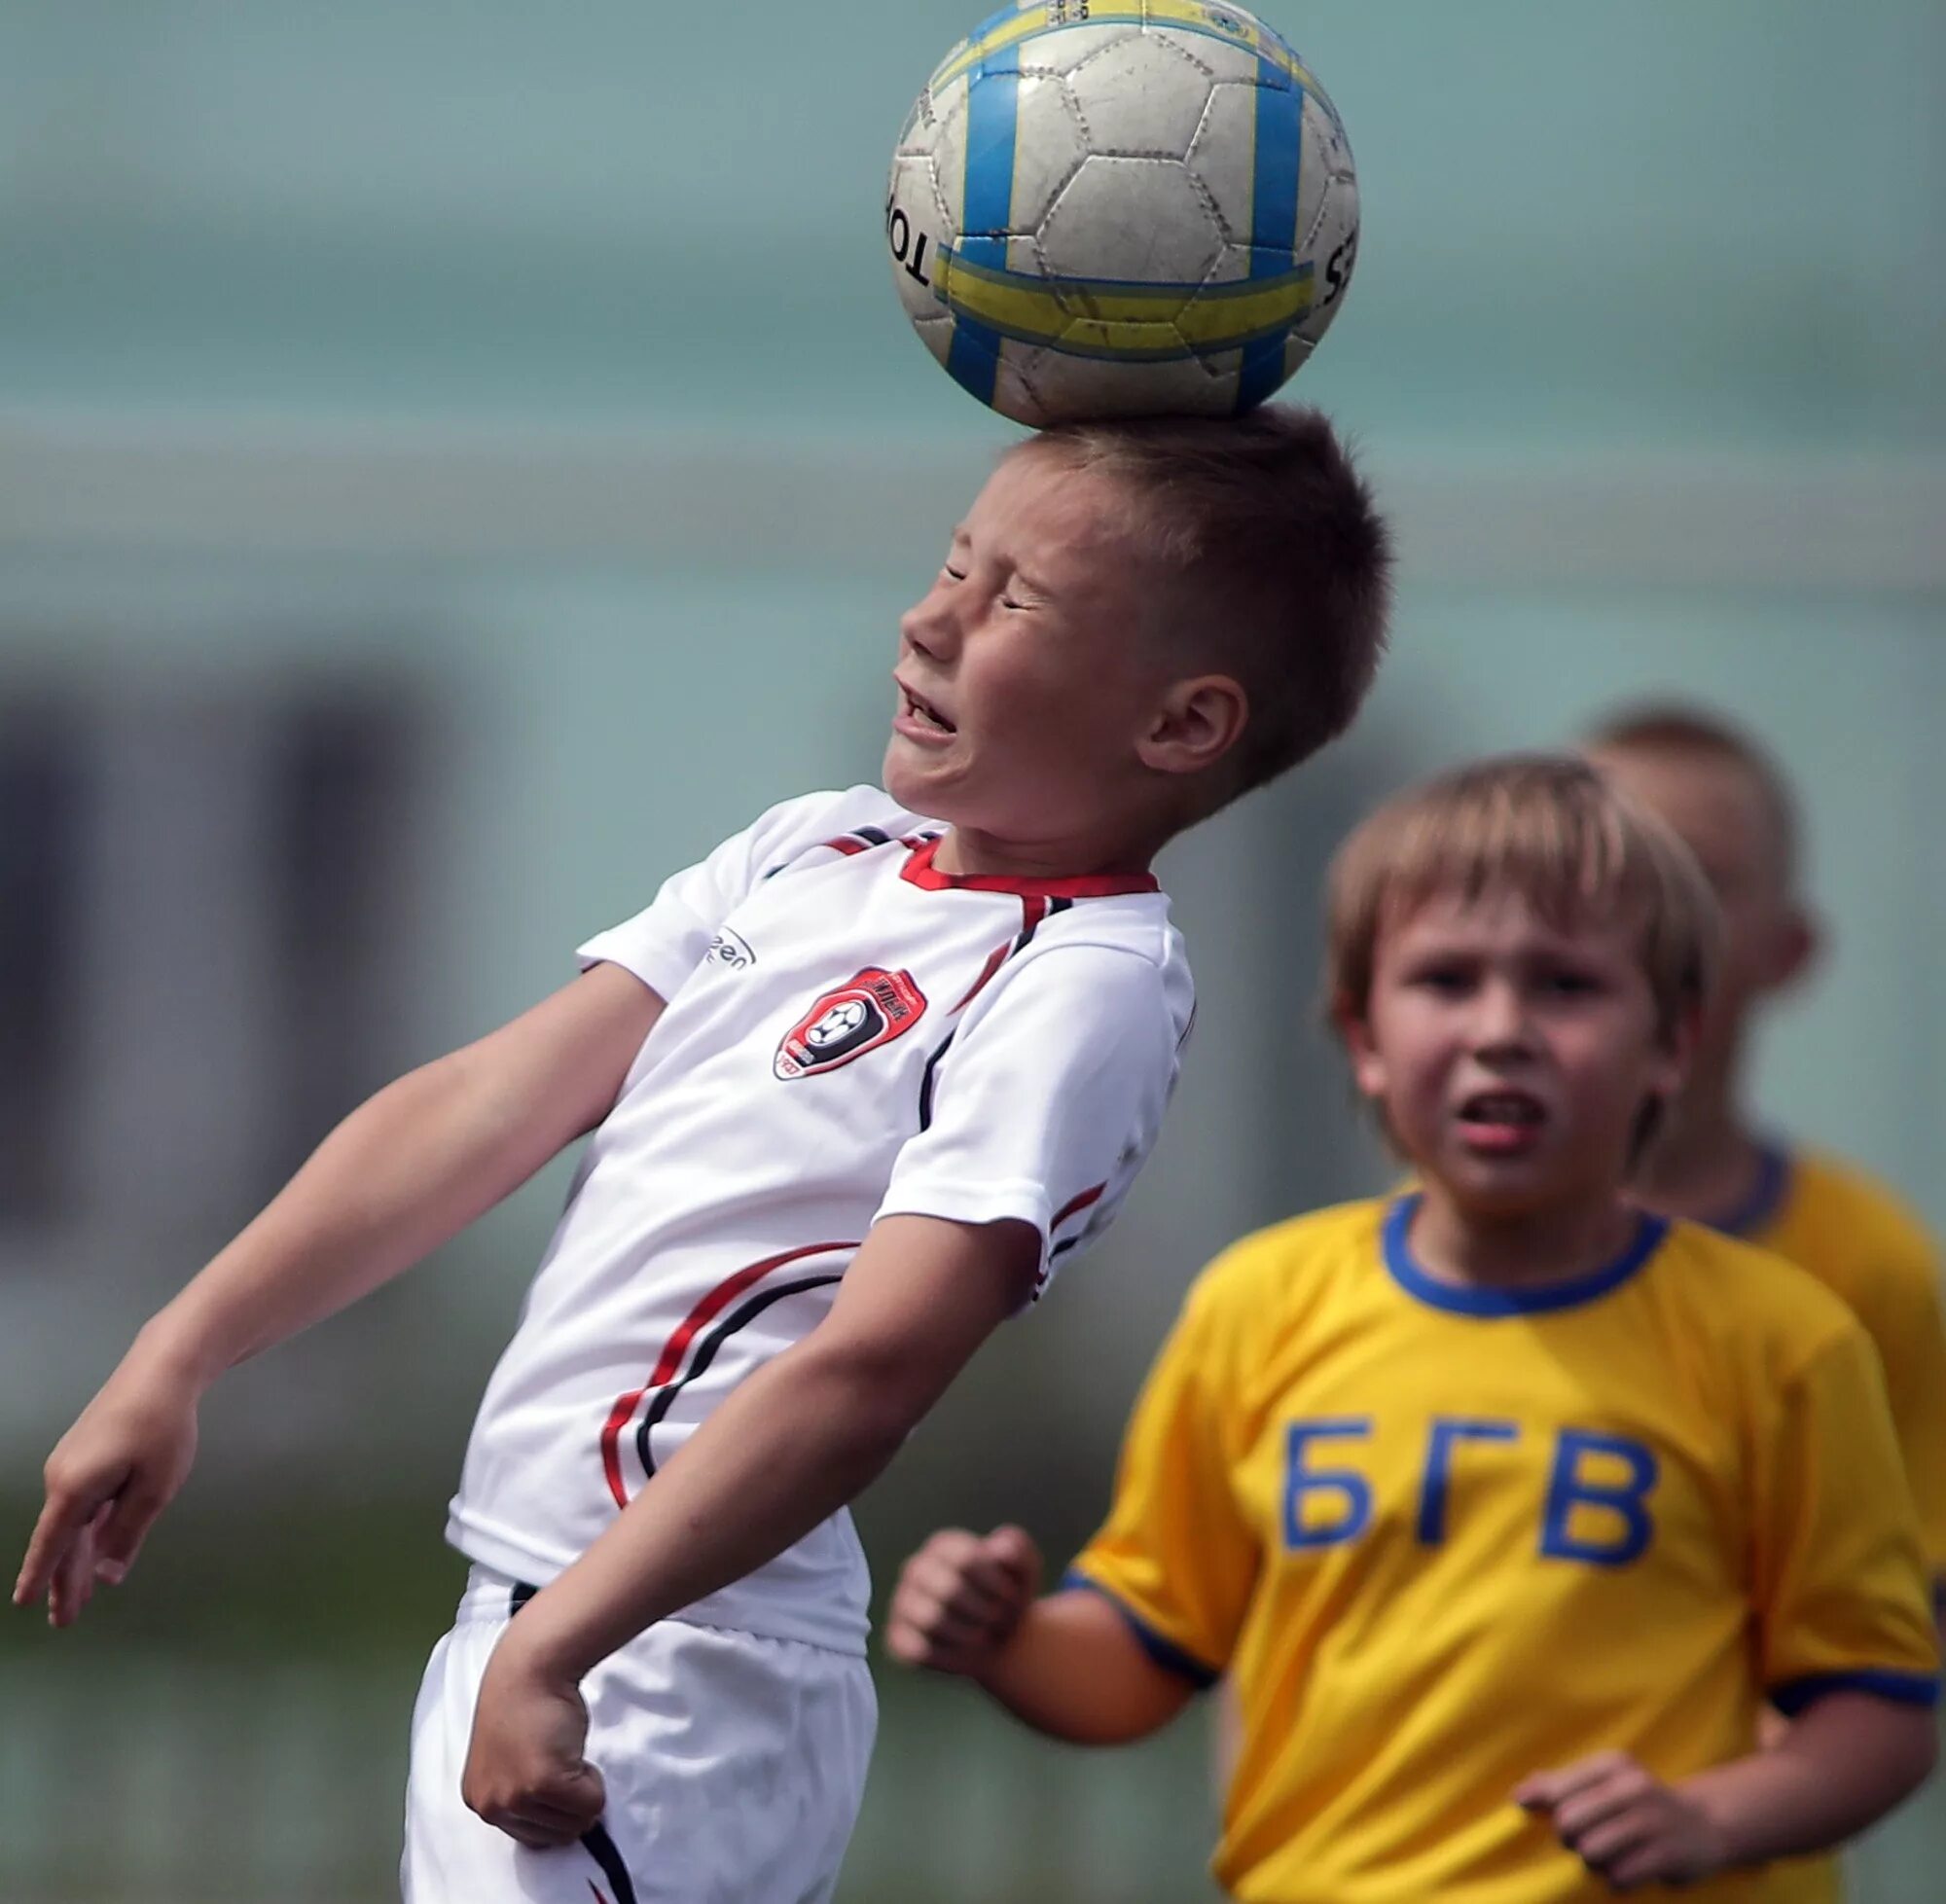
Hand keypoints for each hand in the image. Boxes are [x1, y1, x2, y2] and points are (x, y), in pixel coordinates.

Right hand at [14, 1345, 201, 1625]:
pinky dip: (86, 1529)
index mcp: (74, 1489)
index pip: (52, 1545)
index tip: (26, 1604)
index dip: (41, 1577)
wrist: (162, 1369)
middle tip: (63, 1620)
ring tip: (77, 1596)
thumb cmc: (162, 1428)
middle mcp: (62, 1478)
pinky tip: (92, 1548)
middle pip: (61, 1539)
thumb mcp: (154, 1488)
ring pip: (72, 1522)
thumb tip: (106, 1576)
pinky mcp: (85, 1453)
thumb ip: (127, 1534)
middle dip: (63, 1580)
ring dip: (76, 1557)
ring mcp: (71, 1463)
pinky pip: (82, 1502)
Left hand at [462, 1628, 606, 1848]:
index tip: (550, 1770)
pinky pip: (591, 1803)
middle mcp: (492, 1806)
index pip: (531, 1836)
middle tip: (559, 1757)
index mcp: (480, 1799)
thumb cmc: (525, 1699)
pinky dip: (593, 1779)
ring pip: (575, 1823)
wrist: (532, 1666)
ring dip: (582, 1790)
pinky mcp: (543, 1784)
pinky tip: (572, 1747)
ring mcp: (516, 1796)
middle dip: (570, 1801)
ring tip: (564, 1750)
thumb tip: (555, 1820)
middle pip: (555, 1836)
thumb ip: (519, 1789)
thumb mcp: (506, 1756)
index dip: (553, 1805)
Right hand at [885, 1524, 1040, 1679]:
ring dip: (971, 1634)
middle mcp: (915, 1569)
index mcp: (942, 1546)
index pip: (967, 1561)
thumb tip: (999, 1549)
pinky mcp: (897, 1638)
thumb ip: (1018, 1547)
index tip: (1012, 1596)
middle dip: (986, 1612)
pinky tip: (964, 1653)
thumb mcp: (1024, 1567)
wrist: (997, 1638)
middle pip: (950, 1591)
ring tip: (985, 1636)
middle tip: (1000, 1621)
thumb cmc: (1008, 1596)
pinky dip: (950, 1657)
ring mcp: (902, 1604)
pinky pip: (919, 1651)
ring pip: (933, 1621)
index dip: (997, 1586)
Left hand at [1516, 1751, 1730, 1890]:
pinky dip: (1615, 1881)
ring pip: (1591, 1852)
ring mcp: (1653, 1821)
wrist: (1703, 1824)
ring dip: (1592, 1863)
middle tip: (1585, 1844)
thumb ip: (1559, 1785)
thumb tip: (1519, 1796)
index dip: (1549, 1812)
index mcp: (1613, 1764)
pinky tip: (1625, 1874)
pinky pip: (1619, 1876)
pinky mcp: (1668, 1855)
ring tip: (1605, 1859)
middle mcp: (1633, 1787)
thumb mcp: (1604, 1783)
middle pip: (1569, 1823)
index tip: (1559, 1821)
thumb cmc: (1637, 1804)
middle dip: (1569, 1841)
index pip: (1557, 1791)